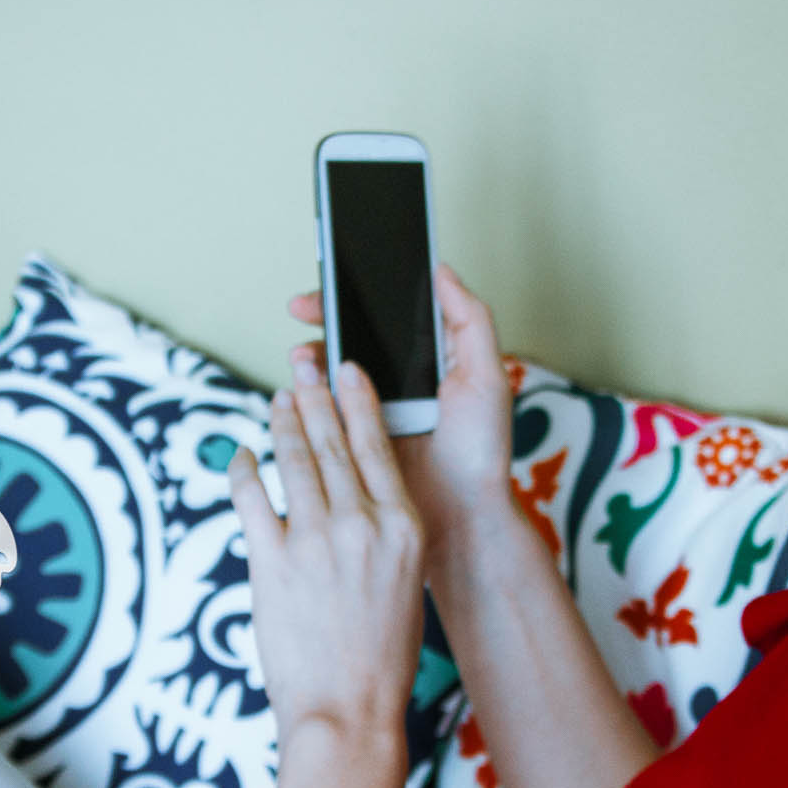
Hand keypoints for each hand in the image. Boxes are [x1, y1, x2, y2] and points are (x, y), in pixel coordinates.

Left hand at [227, 345, 426, 746]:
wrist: (348, 711)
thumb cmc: (381, 659)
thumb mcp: (405, 585)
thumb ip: (385, 538)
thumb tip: (356, 502)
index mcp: (403, 528)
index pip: (377, 447)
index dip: (358, 402)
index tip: (347, 370)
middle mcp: (363, 524)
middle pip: (334, 442)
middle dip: (316, 395)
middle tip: (303, 363)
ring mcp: (315, 540)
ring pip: (295, 460)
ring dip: (282, 422)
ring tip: (278, 397)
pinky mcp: (272, 563)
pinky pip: (253, 499)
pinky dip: (244, 470)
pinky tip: (241, 455)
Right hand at [286, 262, 512, 554]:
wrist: (460, 517)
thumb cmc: (480, 452)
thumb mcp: (487, 378)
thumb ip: (471, 322)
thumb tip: (442, 271)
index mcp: (430, 360)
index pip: (390, 315)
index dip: (362, 294)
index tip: (339, 280)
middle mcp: (399, 379)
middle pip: (355, 335)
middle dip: (326, 318)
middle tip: (302, 307)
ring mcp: (374, 408)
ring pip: (333, 369)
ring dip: (312, 355)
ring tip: (302, 354)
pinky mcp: (354, 437)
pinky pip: (325, 408)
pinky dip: (307, 393)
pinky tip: (299, 386)